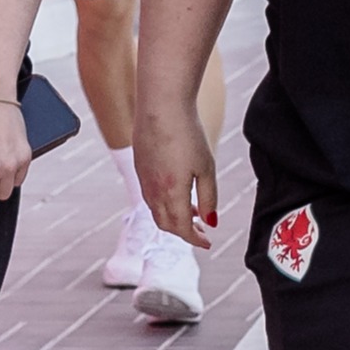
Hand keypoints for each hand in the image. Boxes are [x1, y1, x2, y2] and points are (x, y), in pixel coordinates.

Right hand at [137, 102, 219, 249]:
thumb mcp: (206, 168)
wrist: (161, 106)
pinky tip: (177, 192)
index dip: (195, 239)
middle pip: (166, 224)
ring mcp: (144, 179)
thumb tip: (210, 222)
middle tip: (201, 230)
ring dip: (174, 217)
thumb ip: (209, 198)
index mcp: (172, 193)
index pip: (182, 228)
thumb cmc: (187, 134)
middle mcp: (153, 191)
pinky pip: (149, 196)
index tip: (207, 242)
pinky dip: (164, 203)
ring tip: (194, 210)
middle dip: (184, 232)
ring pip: (156, 211)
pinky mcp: (139, 167)